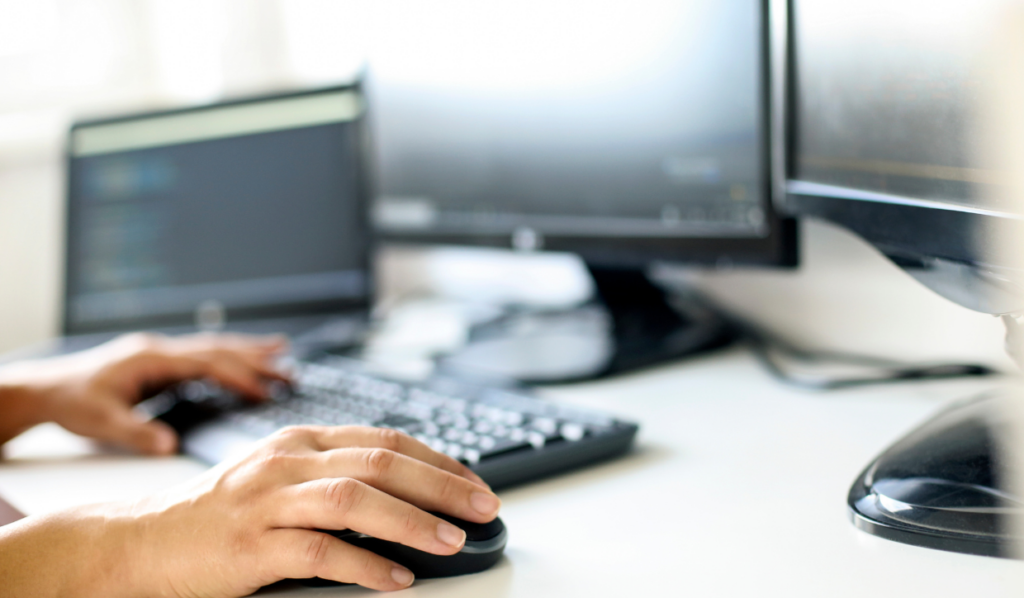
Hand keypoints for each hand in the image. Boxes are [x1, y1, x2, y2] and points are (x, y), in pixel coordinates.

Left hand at [0, 332, 287, 453]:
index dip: (239, 376)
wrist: (45, 388)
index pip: (206, 364)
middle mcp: (160, 350)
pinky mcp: (160, 362)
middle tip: (290, 369)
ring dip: (248, 351)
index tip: (266, 390)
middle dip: (256, 359)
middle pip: (218, 349)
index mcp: (151, 360)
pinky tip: (243, 360)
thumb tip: (171, 446)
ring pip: (214, 348)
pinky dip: (229, 357)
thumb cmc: (71, 401)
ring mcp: (161, 353)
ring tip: (282, 352)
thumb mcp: (101, 422)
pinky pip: (204, 355)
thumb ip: (137, 433)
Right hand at [87, 426, 492, 595]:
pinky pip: (318, 551)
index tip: (474, 482)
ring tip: (451, 541)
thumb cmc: (221, 512)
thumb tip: (410, 495)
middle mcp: (287, 461)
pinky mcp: (251, 544)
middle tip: (483, 507)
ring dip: (410, 521)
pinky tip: (395, 578)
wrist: (145, 540)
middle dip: (440, 484)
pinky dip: (364, 564)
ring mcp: (267, 500)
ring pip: (353, 500)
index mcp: (301, 440)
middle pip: (379, 462)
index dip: (437, 459)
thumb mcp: (280, 476)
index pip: (384, 439)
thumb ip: (335, 475)